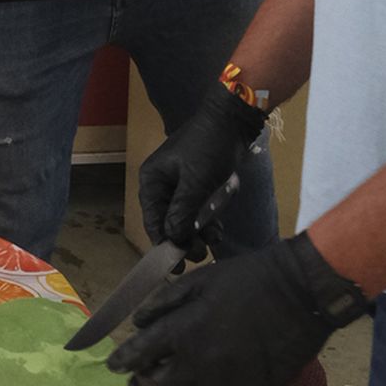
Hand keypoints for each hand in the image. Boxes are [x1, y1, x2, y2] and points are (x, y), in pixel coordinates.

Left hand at [108, 233, 368, 385]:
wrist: (301, 291)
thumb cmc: (248, 278)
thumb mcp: (199, 279)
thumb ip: (164, 303)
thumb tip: (138, 323)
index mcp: (184, 331)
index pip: (139, 355)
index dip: (122, 361)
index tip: (115, 365)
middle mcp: (201, 363)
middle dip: (144, 384)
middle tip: (140, 380)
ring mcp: (229, 383)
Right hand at [138, 82, 267, 250]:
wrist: (232, 120)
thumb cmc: (209, 146)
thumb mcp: (195, 182)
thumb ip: (182, 212)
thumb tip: (173, 238)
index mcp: (152, 180)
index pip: (153, 220)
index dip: (163, 244)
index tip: (176, 265)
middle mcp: (162, 184)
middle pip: (168, 221)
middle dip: (184, 238)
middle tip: (200, 254)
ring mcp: (180, 185)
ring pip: (185, 218)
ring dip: (198, 231)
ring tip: (214, 240)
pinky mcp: (197, 185)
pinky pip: (198, 210)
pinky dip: (207, 220)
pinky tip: (217, 229)